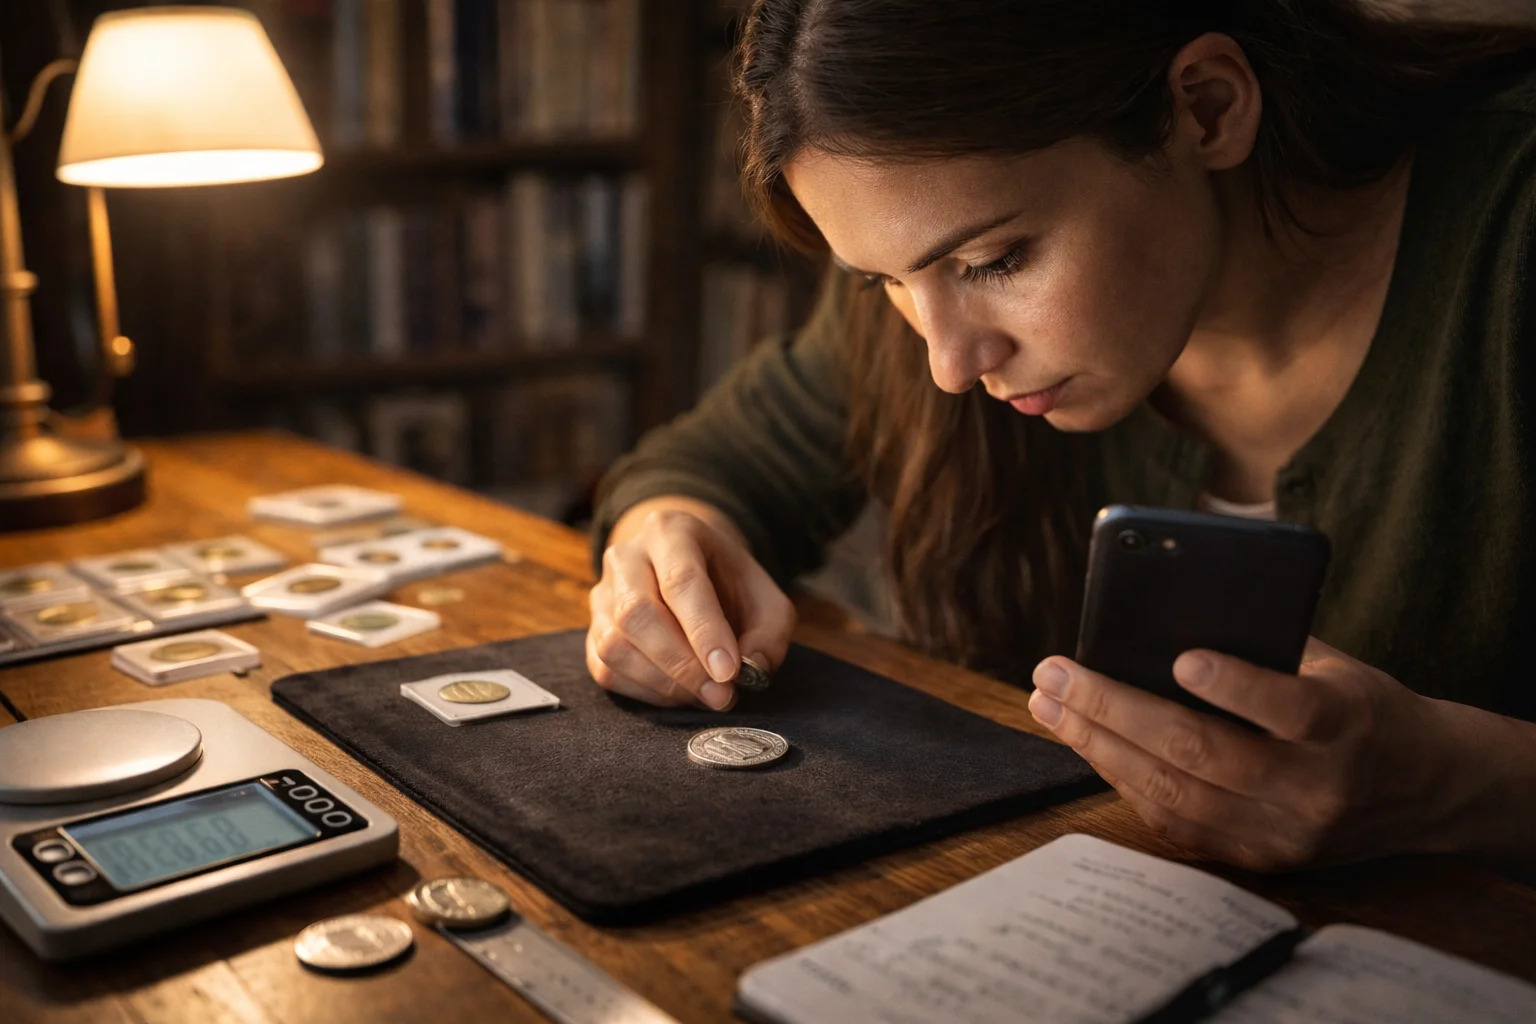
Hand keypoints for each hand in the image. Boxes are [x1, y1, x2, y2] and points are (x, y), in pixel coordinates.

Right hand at [587, 498, 794, 710]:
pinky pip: (605, 669)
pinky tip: (679, 693)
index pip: (680, 580)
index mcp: (672, 532)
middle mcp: (627, 556)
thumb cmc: (731, 585)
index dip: (704, 630)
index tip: (728, 672)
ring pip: (614, 645)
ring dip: (663, 683)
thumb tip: (749, 671)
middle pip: (637, 613)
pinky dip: (645, 692)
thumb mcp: (767, 600)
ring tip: (705, 695)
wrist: (695, 572)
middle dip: (681, 664)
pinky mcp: (592, 630)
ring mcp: (603, 593)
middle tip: (720, 694)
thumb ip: (768, 635)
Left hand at [1027, 639, 1470, 870]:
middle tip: (1053, 673)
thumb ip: (1264, 648)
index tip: (1181, 658)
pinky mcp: (1259, 860)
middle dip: (1114, 709)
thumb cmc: (1359, 705)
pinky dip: (1122, 779)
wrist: (1425, 788)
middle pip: (1204, 754)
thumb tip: (1159, 616)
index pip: (1294, 709)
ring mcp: (1286, 835)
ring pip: (1175, 794)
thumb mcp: (1334, 667)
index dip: (1238, 687)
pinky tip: (1085, 741)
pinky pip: (1174, 823)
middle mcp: (1318, 789)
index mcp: (1349, 726)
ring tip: (1049, 704)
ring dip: (1099, 745)